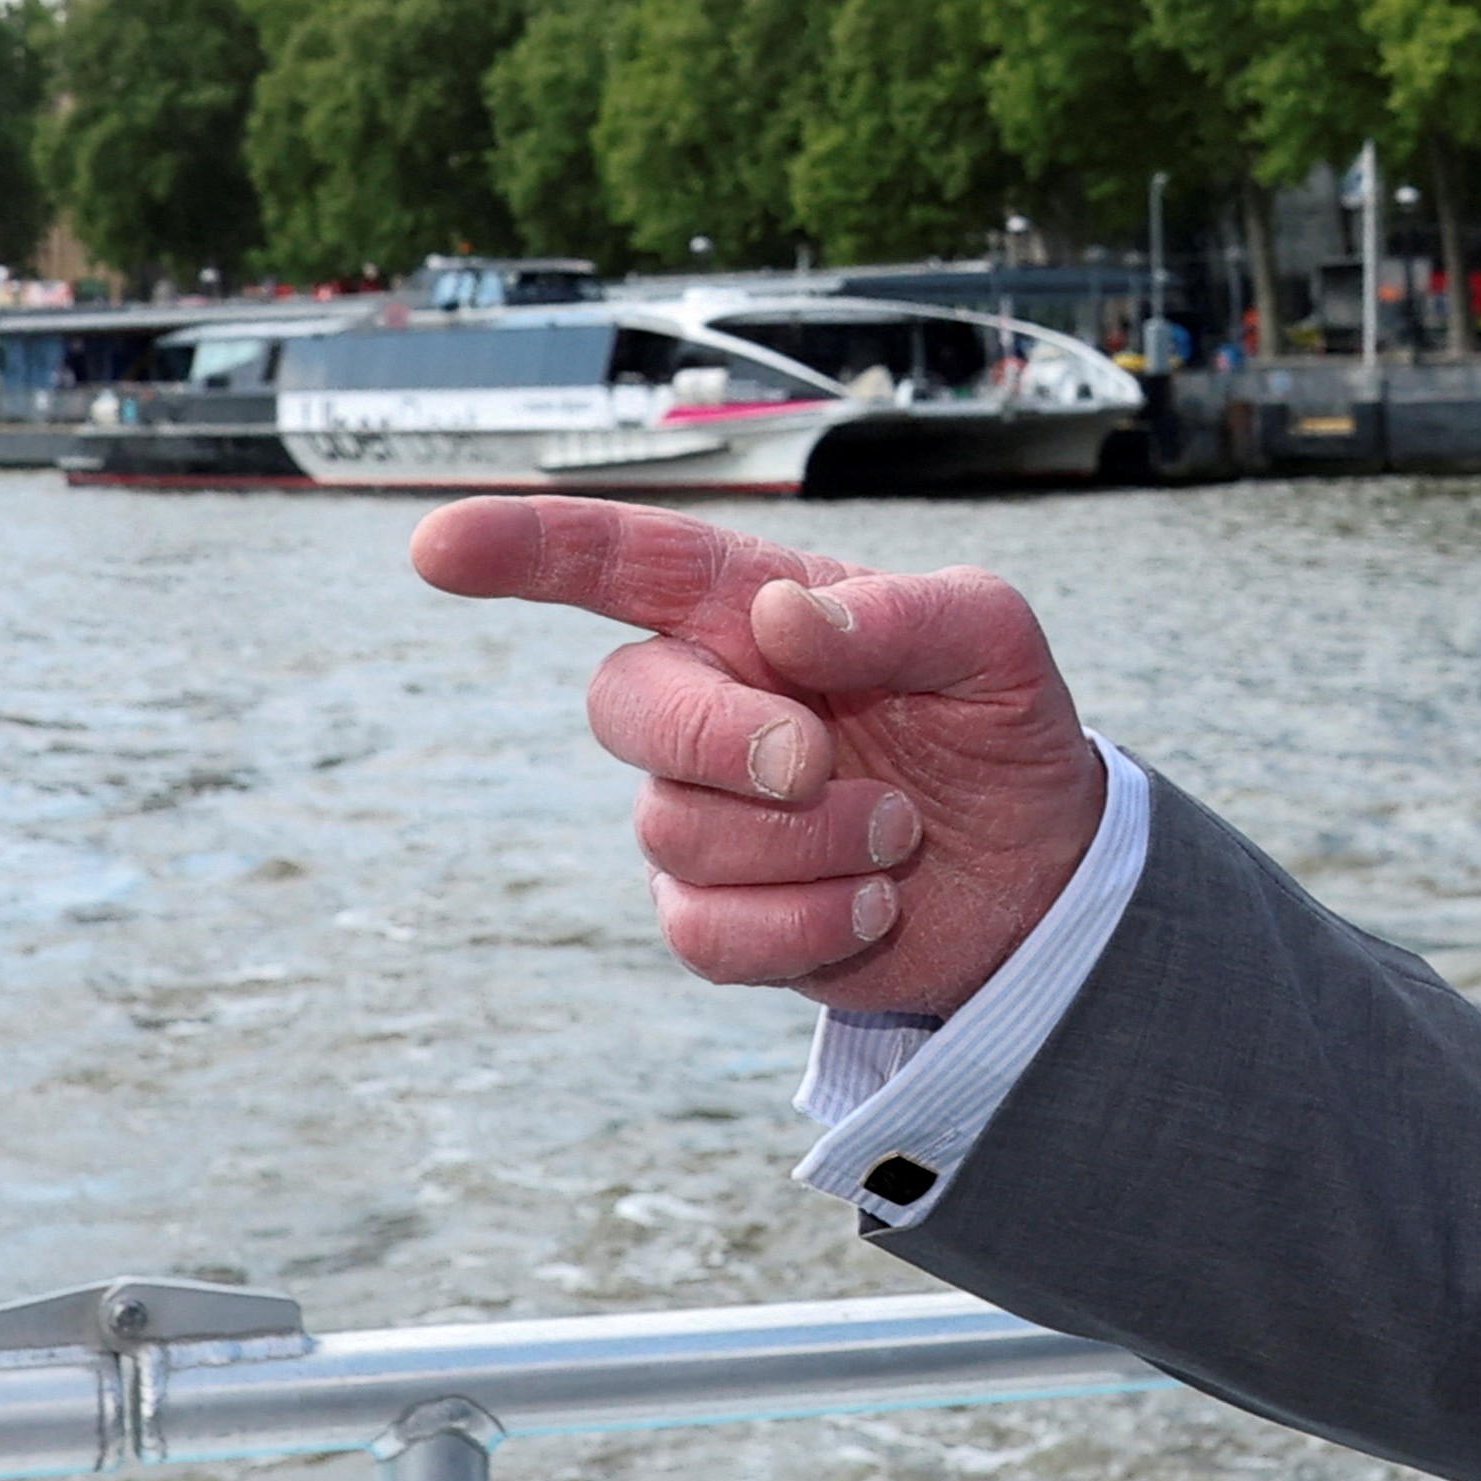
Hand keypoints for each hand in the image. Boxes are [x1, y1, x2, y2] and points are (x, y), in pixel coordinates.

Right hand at [407, 494, 1110, 1014]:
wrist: (1042, 868)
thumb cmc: (998, 726)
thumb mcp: (990, 640)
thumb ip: (901, 613)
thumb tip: (777, 622)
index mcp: (750, 611)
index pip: (618, 562)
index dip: (524, 551)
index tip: (438, 548)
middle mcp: (707, 705)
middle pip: (620, 704)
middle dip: (716, 737)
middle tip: (820, 760)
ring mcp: (701, 814)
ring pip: (674, 832)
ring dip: (810, 840)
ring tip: (902, 831)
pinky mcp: (719, 916)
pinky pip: (704, 932)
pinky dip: (805, 924)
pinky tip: (878, 903)